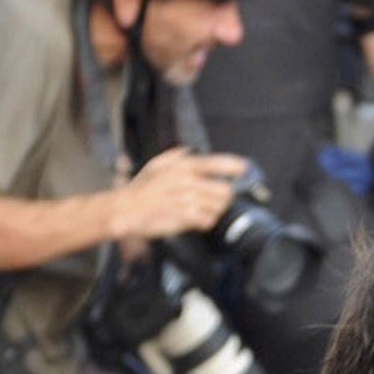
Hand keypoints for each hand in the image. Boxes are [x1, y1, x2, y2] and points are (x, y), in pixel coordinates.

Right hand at [113, 148, 249, 241]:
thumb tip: (190, 151)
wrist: (127, 210)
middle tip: (217, 199)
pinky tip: (196, 219)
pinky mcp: (186, 218)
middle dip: (224, 197)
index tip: (245, 168)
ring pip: (219, 208)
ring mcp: (188, 200)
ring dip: (214, 211)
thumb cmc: (141, 188)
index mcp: (183, 166)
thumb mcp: (156, 164)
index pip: (216, 163)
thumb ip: (175, 156)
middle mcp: (189, 181)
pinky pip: (208, 221)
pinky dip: (205, 222)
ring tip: (202, 210)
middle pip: (225, 191)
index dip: (234, 166)